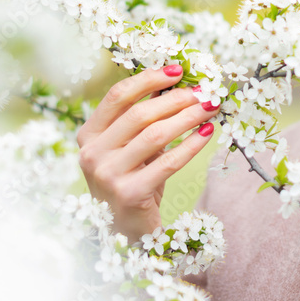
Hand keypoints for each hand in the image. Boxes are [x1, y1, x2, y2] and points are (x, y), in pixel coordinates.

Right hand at [76, 64, 219, 243]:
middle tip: (205, 92)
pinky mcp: (129, 194)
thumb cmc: (133, 181)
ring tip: (211, 108)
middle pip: (140, 114)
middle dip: (178, 98)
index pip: (118, 96)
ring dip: (188, 117)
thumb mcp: (134, 147)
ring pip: (155, 135)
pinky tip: (207, 133)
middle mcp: (92, 154)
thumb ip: (146, 116)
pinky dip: (191, 144)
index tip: (177, 70)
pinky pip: (167, 162)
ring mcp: (108, 175)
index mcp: (89, 135)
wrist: (128, 230)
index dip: (149, 79)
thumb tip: (175, 81)